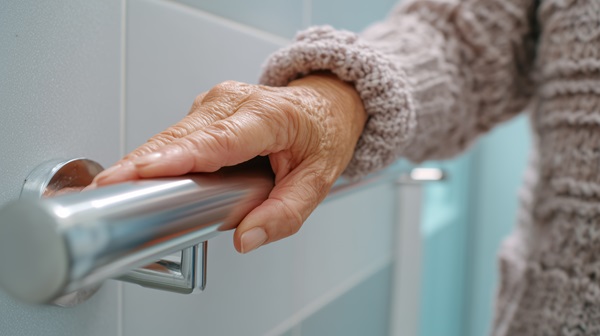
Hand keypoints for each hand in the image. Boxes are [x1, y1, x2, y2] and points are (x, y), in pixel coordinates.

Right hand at [90, 73, 365, 252]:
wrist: (323, 106)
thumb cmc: (321, 134)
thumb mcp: (317, 180)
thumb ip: (284, 214)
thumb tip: (246, 238)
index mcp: (268, 116)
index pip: (215, 141)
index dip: (173, 158)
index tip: (137, 174)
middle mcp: (233, 102)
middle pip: (179, 138)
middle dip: (142, 167)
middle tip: (108, 195)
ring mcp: (214, 102)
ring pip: (169, 137)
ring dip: (146, 165)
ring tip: (120, 192)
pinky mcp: (203, 110)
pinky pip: (174, 137)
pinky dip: (159, 159)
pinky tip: (147, 178)